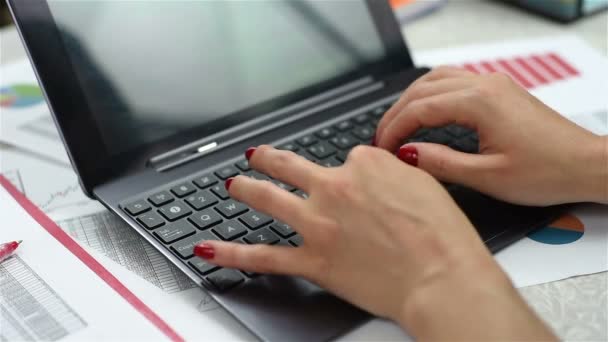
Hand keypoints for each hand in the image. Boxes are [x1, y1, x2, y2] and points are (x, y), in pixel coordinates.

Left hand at [193, 145, 539, 337]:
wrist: (440, 276)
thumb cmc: (442, 234)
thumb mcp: (424, 183)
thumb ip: (391, 172)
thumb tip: (376, 169)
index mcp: (364, 165)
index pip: (343, 158)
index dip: (347, 170)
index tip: (351, 180)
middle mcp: (334, 188)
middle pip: (289, 165)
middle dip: (269, 159)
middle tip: (257, 155)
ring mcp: (318, 224)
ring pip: (268, 199)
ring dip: (246, 189)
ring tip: (233, 185)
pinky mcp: (312, 260)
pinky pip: (263, 256)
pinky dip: (232, 253)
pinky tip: (208, 248)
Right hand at [376, 67, 607, 205]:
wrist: (587, 164)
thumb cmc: (547, 172)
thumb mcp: (487, 177)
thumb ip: (441, 163)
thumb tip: (407, 155)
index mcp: (479, 102)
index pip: (418, 109)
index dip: (394, 130)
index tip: (382, 150)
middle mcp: (484, 85)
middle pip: (422, 89)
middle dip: (396, 114)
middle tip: (382, 141)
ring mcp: (493, 84)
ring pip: (436, 79)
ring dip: (411, 100)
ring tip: (397, 126)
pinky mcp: (500, 90)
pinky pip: (454, 81)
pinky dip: (431, 94)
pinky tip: (425, 112)